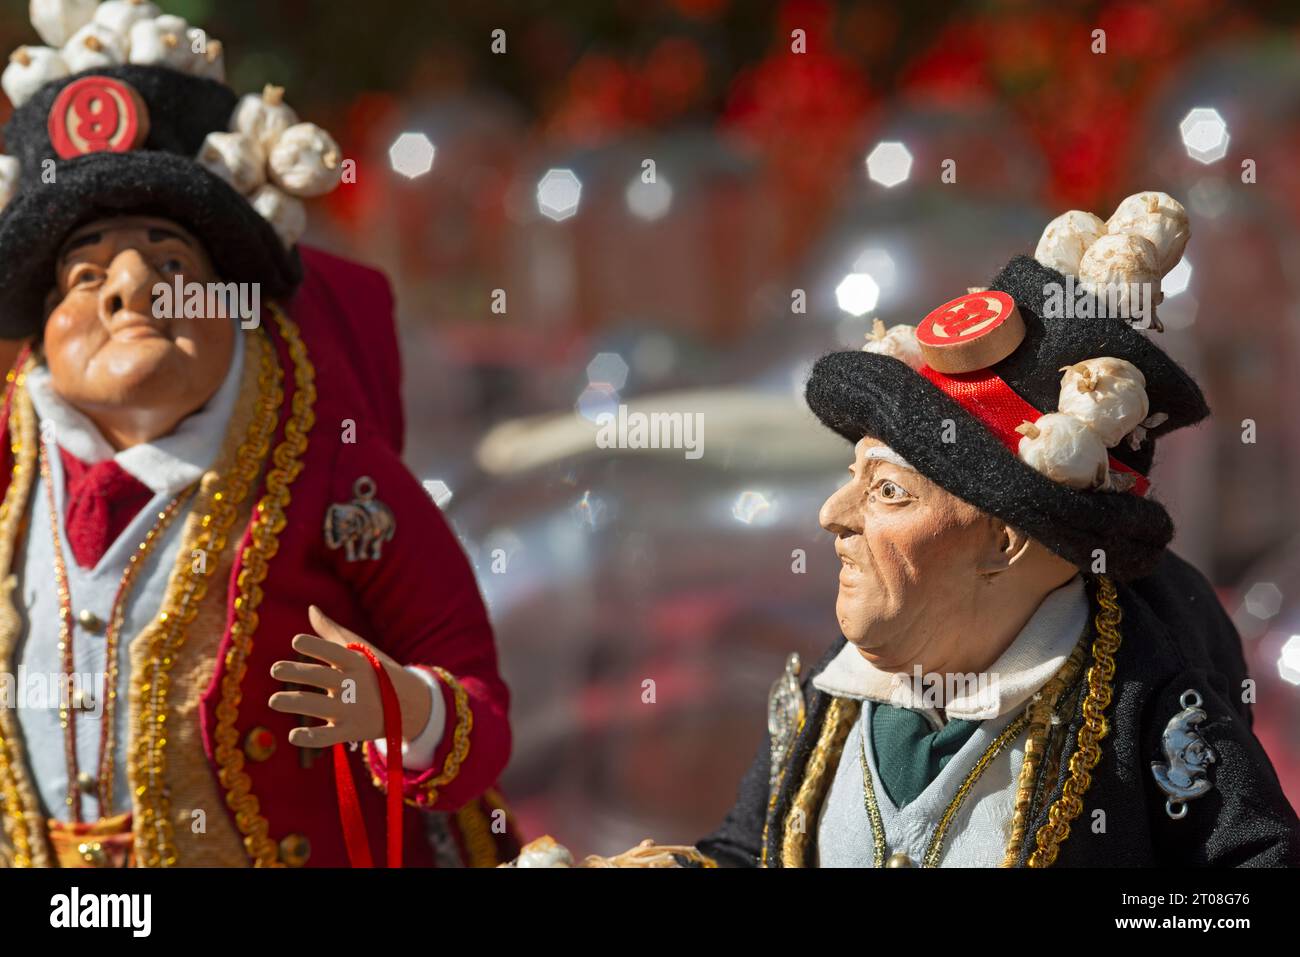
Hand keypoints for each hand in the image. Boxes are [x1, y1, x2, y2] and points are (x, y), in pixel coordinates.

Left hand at [268, 605, 432, 748]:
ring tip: (273, 700)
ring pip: (319, 706)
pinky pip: (328, 736)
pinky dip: (311, 738)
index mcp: (356, 662)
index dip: (315, 645)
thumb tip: (311, 608)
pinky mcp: (351, 732)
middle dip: (297, 672)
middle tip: (274, 669)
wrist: (409, 705)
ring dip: (296, 702)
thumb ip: (331, 632)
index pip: (334, 651)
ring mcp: (352, 709)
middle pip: (321, 677)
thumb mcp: (359, 650)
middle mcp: (354, 684)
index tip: (295, 641)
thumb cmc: (376, 671)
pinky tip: (292, 735)